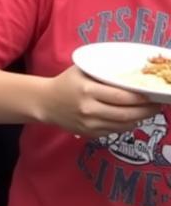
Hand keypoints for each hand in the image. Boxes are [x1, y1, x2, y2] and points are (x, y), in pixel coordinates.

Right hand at [38, 66, 158, 136]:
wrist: (46, 102)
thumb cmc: (66, 82)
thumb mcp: (80, 71)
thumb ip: (102, 74)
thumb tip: (132, 77)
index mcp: (87, 89)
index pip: (121, 97)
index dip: (140, 98)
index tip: (153, 95)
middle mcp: (89, 109)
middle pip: (126, 114)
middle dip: (146, 111)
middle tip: (158, 105)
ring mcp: (90, 124)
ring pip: (124, 125)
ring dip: (140, 119)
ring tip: (150, 112)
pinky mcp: (91, 134)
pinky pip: (116, 131)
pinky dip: (128, 125)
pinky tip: (133, 117)